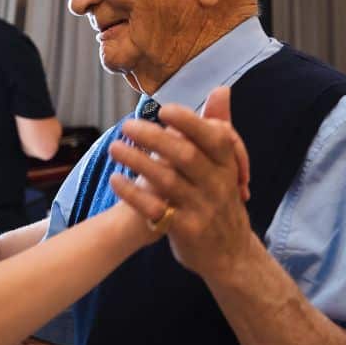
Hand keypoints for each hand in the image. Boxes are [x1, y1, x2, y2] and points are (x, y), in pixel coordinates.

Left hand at [106, 86, 255, 279]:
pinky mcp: (186, 230)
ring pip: (167, 181)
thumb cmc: (222, 202)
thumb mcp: (227, 167)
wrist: (232, 255)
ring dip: (138, 162)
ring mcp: (202, 208)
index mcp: (227, 165)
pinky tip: (115, 180)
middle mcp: (217, 185)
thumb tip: (221, 89)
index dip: (189, 122)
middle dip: (154, 138)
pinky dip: (134, 195)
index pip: (213, 137)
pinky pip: (155, 210)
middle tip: (126, 125)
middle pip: (185, 156)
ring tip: (113, 148)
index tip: (163, 110)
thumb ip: (221, 128)